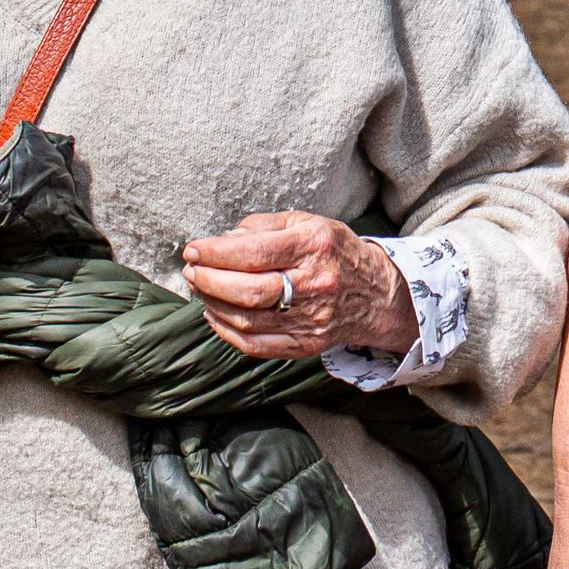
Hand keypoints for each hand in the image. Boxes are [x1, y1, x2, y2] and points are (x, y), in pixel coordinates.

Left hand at [184, 212, 415, 359]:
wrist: (376, 294)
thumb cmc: (335, 252)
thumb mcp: (308, 223)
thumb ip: (264, 226)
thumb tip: (224, 239)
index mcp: (314, 247)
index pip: (254, 253)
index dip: (216, 253)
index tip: (193, 249)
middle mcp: (314, 285)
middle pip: (248, 290)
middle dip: (209, 279)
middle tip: (191, 270)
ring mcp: (310, 319)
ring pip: (247, 320)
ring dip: (213, 303)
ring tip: (200, 288)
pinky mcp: (304, 345)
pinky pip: (255, 345)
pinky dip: (226, 331)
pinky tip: (215, 314)